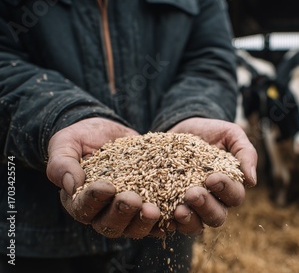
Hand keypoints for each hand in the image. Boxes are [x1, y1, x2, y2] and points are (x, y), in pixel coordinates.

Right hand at [46, 118, 163, 238]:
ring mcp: (128, 213)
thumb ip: (62, 163)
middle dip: (122, 213)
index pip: (84, 208)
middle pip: (110, 225)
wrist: (110, 132)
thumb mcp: (66, 143)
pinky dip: (167, 219)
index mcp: (79, 201)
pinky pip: (159, 219)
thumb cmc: (82, 138)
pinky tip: (175, 212)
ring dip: (145, 221)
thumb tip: (71, 186)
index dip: (94, 200)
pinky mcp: (150, 204)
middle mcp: (103, 213)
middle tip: (133, 200)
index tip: (106, 186)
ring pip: (135, 227)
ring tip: (154, 209)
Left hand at [167, 117, 257, 233]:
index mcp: (231, 186)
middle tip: (192, 193)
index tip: (212, 178)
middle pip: (217, 216)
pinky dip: (168, 221)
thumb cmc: (212, 131)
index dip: (225, 189)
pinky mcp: (171, 207)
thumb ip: (245, 153)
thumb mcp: (231, 134)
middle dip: (206, 206)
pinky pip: (172, 222)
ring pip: (196, 225)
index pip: (235, 196)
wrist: (182, 126)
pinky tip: (161, 213)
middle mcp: (215, 201)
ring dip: (189, 219)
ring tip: (179, 209)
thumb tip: (252, 180)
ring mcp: (193, 207)